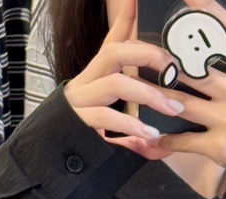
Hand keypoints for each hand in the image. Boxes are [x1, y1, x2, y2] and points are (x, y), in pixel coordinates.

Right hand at [63, 0, 183, 160]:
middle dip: (148, 55)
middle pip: (115, 53)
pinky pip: (107, 117)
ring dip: (149, 94)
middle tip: (173, 69)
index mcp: (95, 75)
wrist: (53, 154)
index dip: (125, 18)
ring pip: (116, 83)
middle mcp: (87, 82)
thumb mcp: (113, 123)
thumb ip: (135, 123)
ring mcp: (82, 100)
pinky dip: (132, 125)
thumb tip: (160, 136)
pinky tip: (150, 134)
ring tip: (172, 108)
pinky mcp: (79, 121)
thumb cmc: (86, 135)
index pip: (112, 40)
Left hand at [153, 0, 225, 198]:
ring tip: (138, 87)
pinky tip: (154, 137)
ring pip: (180, 102)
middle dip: (166, 59)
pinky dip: (165, 140)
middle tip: (146, 50)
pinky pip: (183, 140)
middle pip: (194, 68)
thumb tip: (214, 54)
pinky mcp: (219, 147)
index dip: (207, 12)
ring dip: (155, 96)